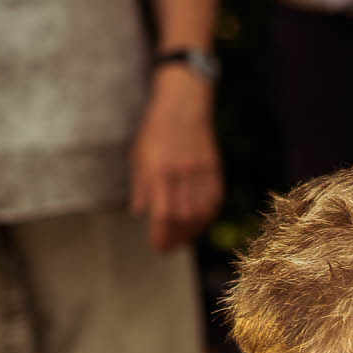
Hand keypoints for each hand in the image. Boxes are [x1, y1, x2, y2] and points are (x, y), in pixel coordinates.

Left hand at [130, 68, 222, 252]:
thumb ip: (140, 186)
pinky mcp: (213, 169)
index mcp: (159, 171)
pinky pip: (213, 201)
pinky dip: (206, 217)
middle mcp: (181, 174)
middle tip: (169, 247)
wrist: (183, 105)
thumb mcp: (139, 155)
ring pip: (200, 214)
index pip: (162, 213)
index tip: (158, 248)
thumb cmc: (156, 131)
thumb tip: (139, 212)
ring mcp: (200, 172)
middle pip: (183, 218)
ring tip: (182, 238)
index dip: (161, 235)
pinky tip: (197, 223)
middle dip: (176, 238)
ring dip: (191, 232)